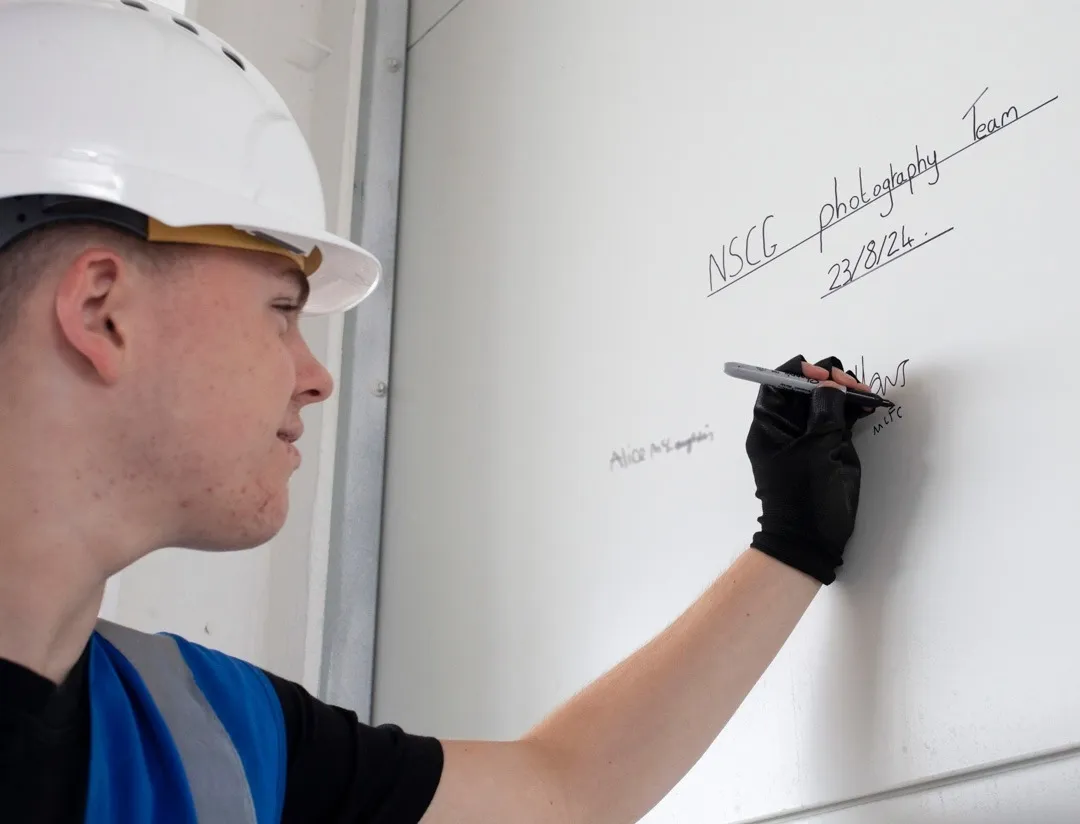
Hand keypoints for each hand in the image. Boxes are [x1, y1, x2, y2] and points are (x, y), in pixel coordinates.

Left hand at [744, 355, 871, 583]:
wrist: (811, 540)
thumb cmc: (804, 496)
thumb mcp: (814, 451)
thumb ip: (824, 414)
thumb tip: (831, 385)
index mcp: (769, 424)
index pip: (778, 382)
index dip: (801, 372)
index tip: (825, 374)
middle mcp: (787, 426)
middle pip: (805, 387)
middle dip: (829, 379)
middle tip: (853, 386)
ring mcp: (808, 435)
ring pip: (825, 400)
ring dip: (845, 392)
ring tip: (864, 395)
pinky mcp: (828, 446)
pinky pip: (838, 418)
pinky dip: (853, 409)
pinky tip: (868, 406)